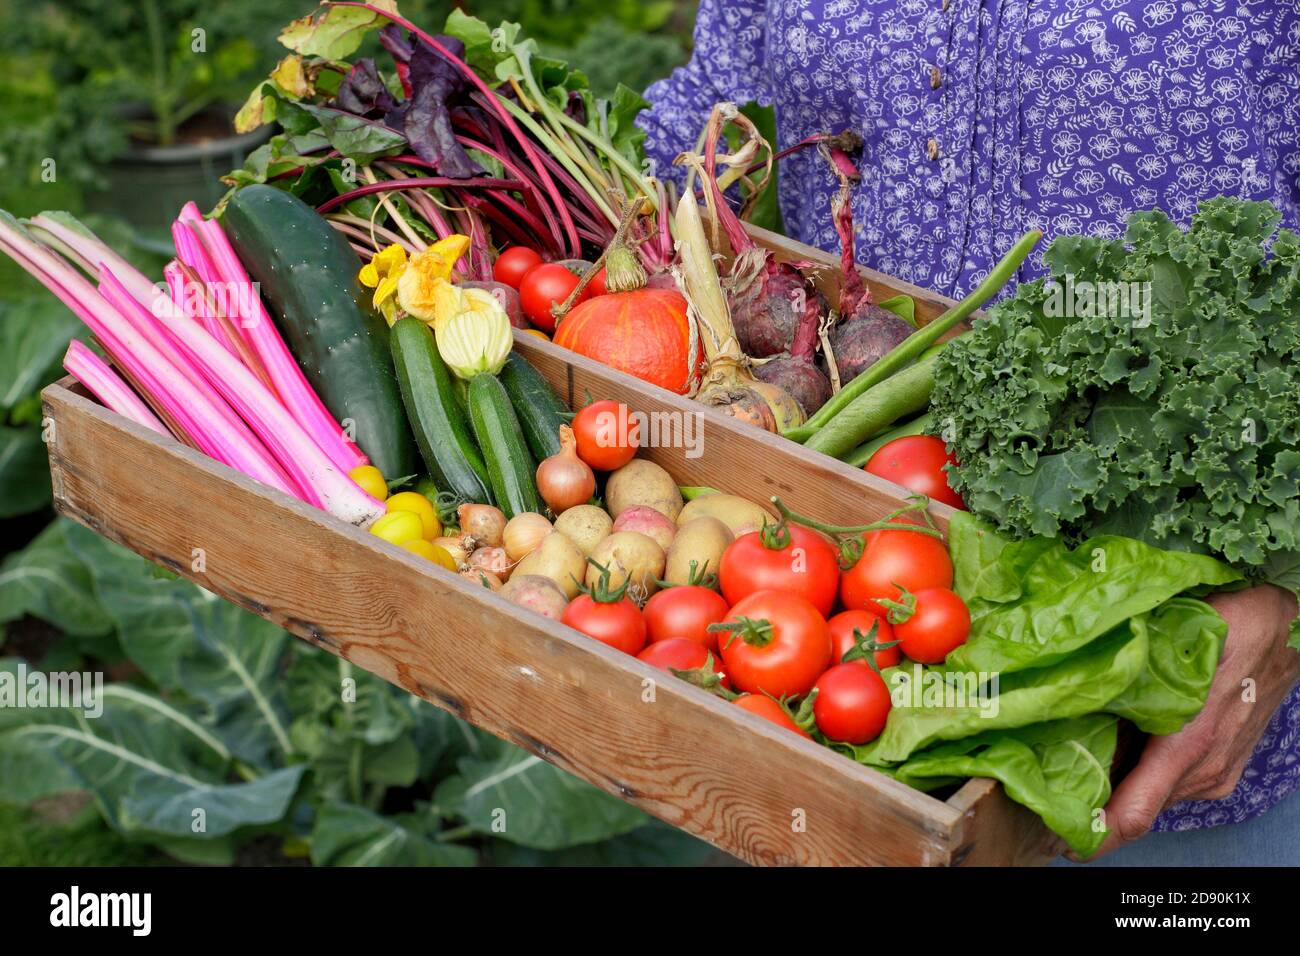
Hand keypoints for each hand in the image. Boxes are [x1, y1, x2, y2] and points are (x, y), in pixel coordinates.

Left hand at [1086, 584, 1299, 858]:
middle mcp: (1203, 771)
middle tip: (1051, 777)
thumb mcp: (1170, 645)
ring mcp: (1215, 773)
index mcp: (1186, 746)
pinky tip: (1122, 740)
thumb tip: (1073, 691)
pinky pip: (1171, 780)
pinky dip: (1143, 769)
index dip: (1095, 834)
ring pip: (1152, 792)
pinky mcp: (1220, 768)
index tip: (1059, 837)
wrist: (1285, 629)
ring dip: (1118, 779)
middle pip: (1135, 804)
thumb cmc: (1230, 629)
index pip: (1134, 814)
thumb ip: (1125, 677)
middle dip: (1094, 797)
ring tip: (1079, 750)